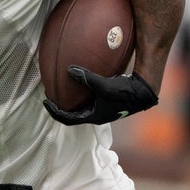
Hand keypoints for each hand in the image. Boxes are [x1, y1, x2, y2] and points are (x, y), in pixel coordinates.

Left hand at [43, 65, 158, 125]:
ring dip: (70, 99)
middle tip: (50, 94)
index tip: (45, 102)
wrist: (144, 93)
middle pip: (73, 113)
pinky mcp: (106, 100)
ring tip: (61, 87)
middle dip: (60, 105)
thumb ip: (86, 78)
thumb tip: (69, 70)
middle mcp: (96, 114)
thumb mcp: (103, 86)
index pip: (68, 119)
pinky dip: (80, 91)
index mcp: (93, 116)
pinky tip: (79, 78)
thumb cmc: (124, 92)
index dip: (54, 112)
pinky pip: (89, 97)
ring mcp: (102, 108)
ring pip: (81, 106)